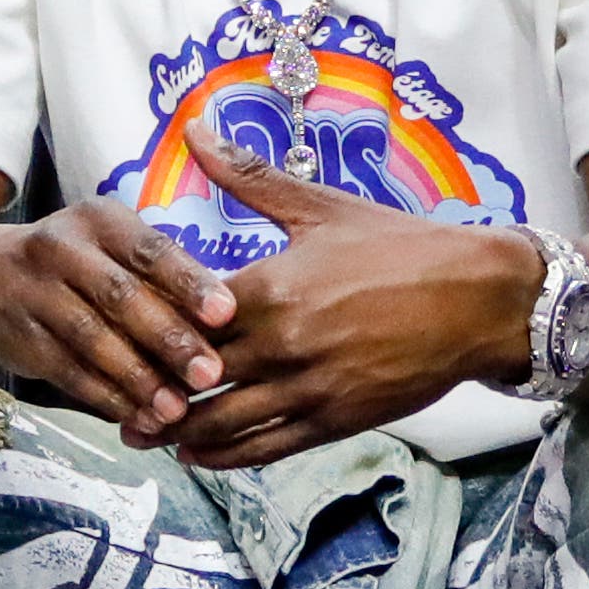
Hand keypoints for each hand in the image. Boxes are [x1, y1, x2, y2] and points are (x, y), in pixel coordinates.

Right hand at [0, 198, 236, 436]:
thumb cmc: (81, 265)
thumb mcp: (116, 249)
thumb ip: (162, 279)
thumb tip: (227, 324)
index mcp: (101, 220)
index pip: (150, 250)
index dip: (188, 283)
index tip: (226, 314)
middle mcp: (63, 248)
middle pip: (121, 297)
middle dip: (168, 338)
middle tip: (209, 374)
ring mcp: (35, 292)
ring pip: (92, 339)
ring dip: (138, 379)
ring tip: (176, 410)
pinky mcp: (21, 336)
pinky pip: (69, 371)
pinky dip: (107, 398)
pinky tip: (139, 419)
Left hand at [136, 125, 538, 471]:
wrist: (479, 298)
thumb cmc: (402, 246)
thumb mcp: (321, 206)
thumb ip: (250, 178)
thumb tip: (195, 131)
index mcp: (272, 287)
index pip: (186, 318)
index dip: (147, 327)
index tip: (117, 329)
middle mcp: (284, 345)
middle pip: (192, 376)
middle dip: (149, 385)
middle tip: (109, 389)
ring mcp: (310, 389)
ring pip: (221, 423)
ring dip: (175, 431)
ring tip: (141, 430)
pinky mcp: (335, 421)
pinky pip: (265, 448)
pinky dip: (223, 456)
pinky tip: (195, 454)